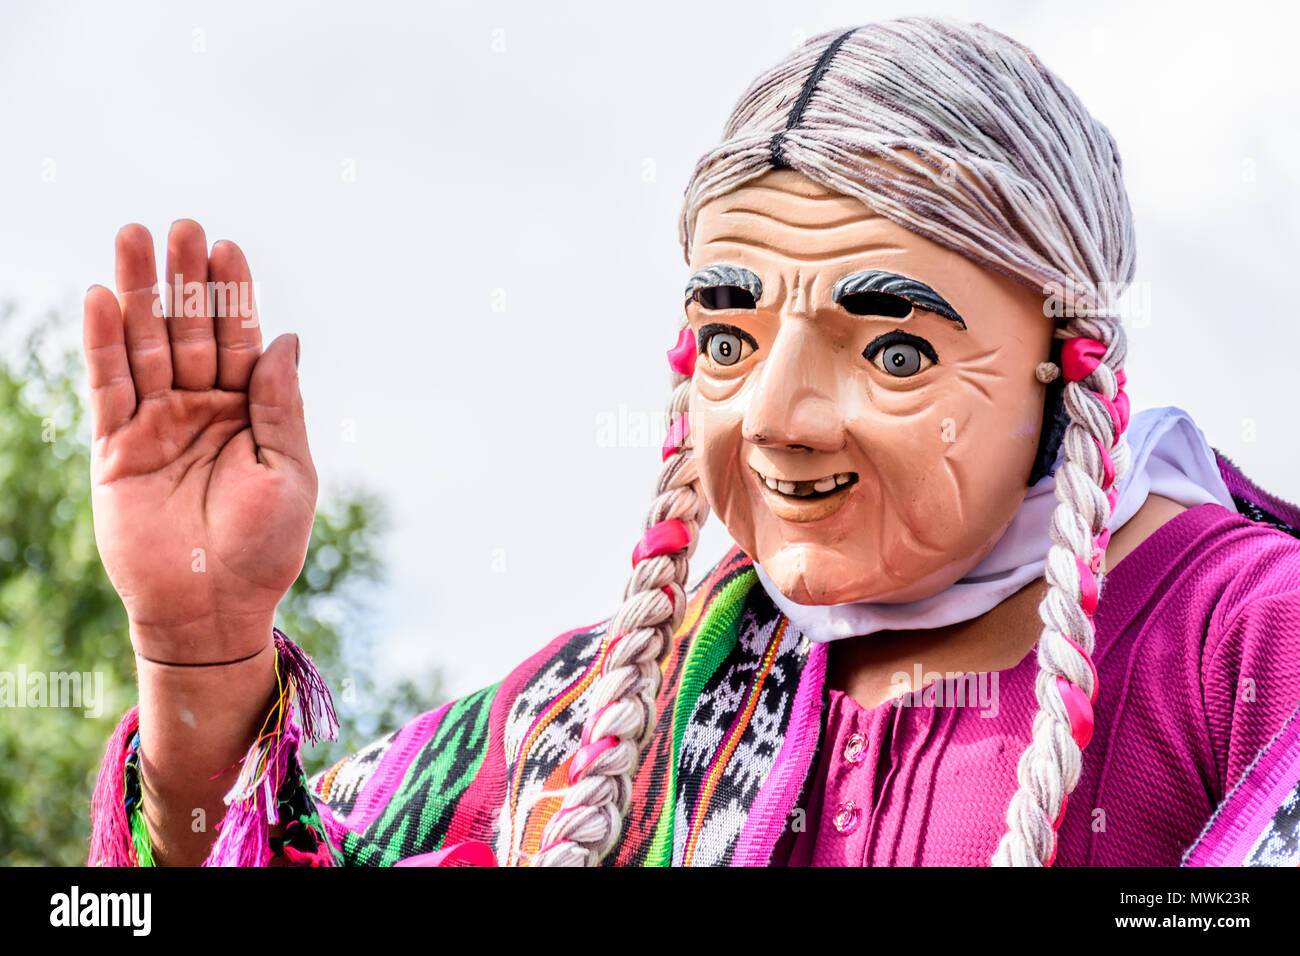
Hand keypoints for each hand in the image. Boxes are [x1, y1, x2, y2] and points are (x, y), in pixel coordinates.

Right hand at [83, 221, 316, 661]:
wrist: (214, 609)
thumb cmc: (265, 547)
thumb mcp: (289, 471)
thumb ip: (280, 404)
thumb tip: (286, 337)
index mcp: (249, 413)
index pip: (238, 340)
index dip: (233, 295)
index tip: (229, 248)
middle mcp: (201, 410)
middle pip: (188, 330)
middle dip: (185, 280)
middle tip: (181, 225)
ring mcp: (156, 426)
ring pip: (144, 346)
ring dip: (139, 293)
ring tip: (134, 237)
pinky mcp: (116, 449)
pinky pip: (107, 388)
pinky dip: (103, 344)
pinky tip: (102, 297)